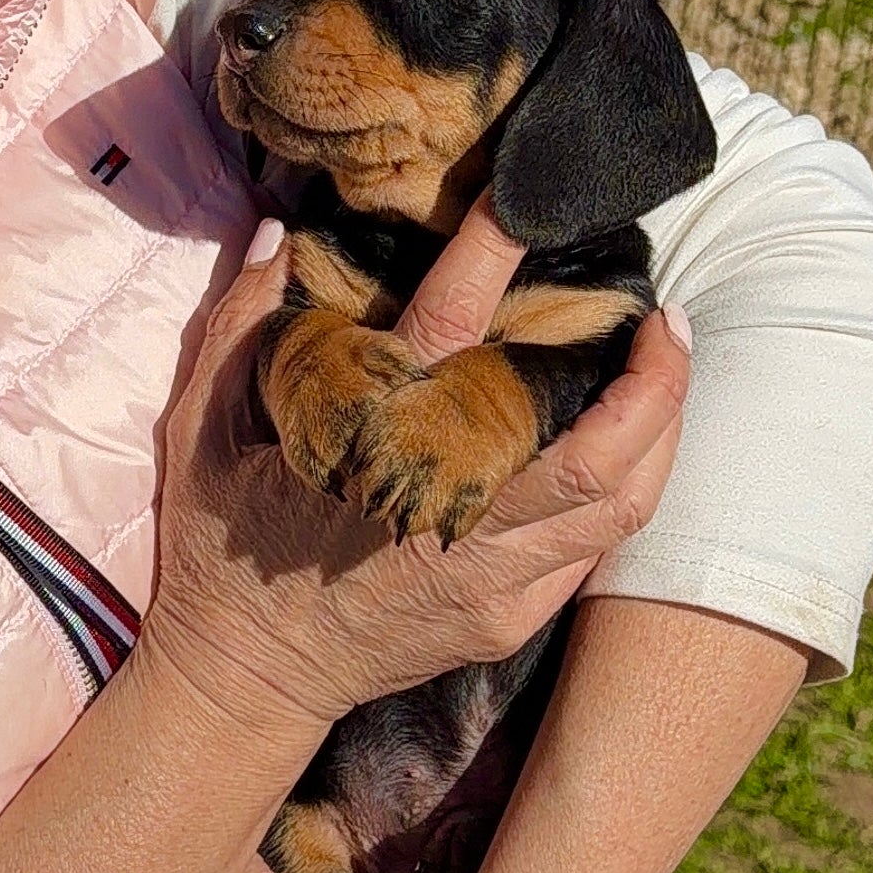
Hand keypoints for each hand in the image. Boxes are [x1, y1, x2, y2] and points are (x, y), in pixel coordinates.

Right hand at [141, 194, 688, 724]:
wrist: (242, 675)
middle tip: (668, 317)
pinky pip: (592, 551)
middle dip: (656, 375)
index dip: (498, 247)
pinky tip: (632, 452)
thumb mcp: (202, 423)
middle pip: (597, 442)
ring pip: (618, 501)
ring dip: (663, 432)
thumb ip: (241, 322)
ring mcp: (489, 577)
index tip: (534, 196)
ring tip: (671, 375)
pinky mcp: (506, 619)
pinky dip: (626, 491)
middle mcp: (450, 510)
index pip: (453, 322)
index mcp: (374, 443)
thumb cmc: (220, 540)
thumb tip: (277, 232)